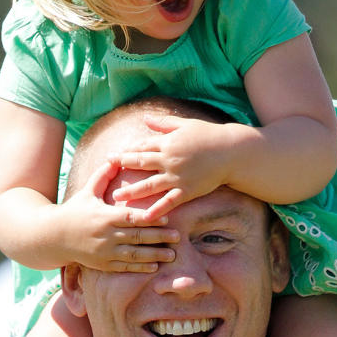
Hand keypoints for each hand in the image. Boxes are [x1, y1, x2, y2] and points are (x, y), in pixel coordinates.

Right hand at [60, 157, 178, 271]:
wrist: (53, 236)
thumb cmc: (74, 210)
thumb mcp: (87, 191)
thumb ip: (103, 176)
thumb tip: (115, 158)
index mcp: (105, 216)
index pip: (132, 217)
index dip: (151, 218)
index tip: (167, 218)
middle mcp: (107, 235)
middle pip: (138, 237)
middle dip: (159, 238)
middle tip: (178, 238)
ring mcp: (105, 252)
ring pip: (134, 255)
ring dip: (154, 255)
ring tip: (171, 255)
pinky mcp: (103, 264)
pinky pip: (125, 267)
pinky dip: (140, 267)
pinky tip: (154, 266)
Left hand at [110, 115, 235, 217]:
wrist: (232, 152)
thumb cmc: (209, 136)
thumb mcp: (185, 125)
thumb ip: (163, 124)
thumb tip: (145, 118)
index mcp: (168, 143)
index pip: (142, 147)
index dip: (126, 152)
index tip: (112, 157)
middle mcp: (169, 159)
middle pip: (140, 164)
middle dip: (122, 167)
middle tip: (105, 171)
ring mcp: (177, 176)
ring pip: (150, 185)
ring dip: (132, 192)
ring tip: (117, 198)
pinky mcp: (187, 190)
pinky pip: (168, 202)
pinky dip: (156, 210)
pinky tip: (145, 217)